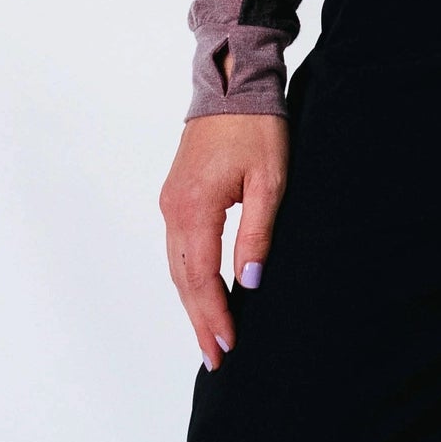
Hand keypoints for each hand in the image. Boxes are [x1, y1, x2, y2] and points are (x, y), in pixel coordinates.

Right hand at [158, 51, 288, 370]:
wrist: (233, 82)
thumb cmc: (257, 126)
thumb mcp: (270, 179)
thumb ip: (258, 231)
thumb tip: (251, 282)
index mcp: (195, 207)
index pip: (202, 277)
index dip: (215, 315)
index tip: (229, 346)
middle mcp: (174, 209)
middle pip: (183, 279)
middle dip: (200, 321)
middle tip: (216, 359)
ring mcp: (170, 202)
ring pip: (177, 266)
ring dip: (193, 303)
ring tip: (209, 337)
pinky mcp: (175, 195)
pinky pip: (178, 248)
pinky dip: (189, 277)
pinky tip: (202, 293)